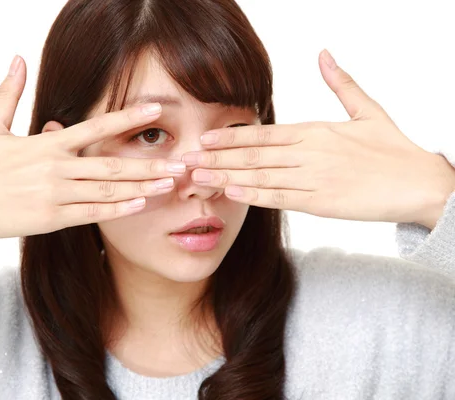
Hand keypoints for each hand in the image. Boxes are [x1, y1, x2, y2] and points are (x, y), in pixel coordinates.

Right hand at [0, 55, 185, 256]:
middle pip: (112, 165)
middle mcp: (55, 168)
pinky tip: (141, 205)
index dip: (128, 117)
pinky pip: (91, 215)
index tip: (156, 110)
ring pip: (107, 192)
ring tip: (171, 184)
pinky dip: (117, 210)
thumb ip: (9, 92)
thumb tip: (15, 56)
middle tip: (183, 162)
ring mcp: (54, 195)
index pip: (95, 127)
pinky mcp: (48, 220)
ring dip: (142, 187)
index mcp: (45, 143)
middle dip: (150, 163)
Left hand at [182, 50, 454, 227]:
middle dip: (217, 158)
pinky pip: (281, 198)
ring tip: (199, 176)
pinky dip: (255, 195)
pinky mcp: (322, 202)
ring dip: (226, 176)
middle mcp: (310, 152)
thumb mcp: (367, 110)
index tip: (204, 138)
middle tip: (185, 160)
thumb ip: (340, 83)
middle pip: (254, 155)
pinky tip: (232, 192)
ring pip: (261, 176)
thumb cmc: (392, 149)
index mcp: (316, 131)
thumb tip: (324, 54)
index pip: (264, 134)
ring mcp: (314, 178)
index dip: (231, 137)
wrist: (420, 183)